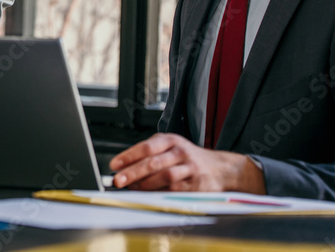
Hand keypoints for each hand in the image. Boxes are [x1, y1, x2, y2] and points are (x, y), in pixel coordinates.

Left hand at [109, 133, 265, 192]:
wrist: (221, 168)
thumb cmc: (188, 158)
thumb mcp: (170, 147)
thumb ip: (149, 154)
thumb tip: (123, 166)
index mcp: (170, 140)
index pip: (146, 147)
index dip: (128, 156)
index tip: (114, 164)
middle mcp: (180, 152)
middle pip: (152, 162)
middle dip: (132, 172)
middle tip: (117, 180)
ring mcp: (189, 168)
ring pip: (163, 176)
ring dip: (144, 184)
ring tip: (131, 188)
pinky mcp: (196, 184)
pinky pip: (174, 189)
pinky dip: (159, 193)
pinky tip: (148, 194)